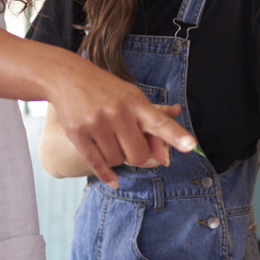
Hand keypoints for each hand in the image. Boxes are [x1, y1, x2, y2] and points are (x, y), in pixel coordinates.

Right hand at [49, 62, 195, 185]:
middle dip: (137, 155)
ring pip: (117, 161)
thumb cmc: (107, 91)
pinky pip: (97, 164)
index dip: (176, 136)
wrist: (68, 77)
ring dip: (117, 158)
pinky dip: (106, 175)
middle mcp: (118, 113)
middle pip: (138, 155)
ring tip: (110, 140)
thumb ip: (152, 125)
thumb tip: (165, 157)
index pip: (160, 122)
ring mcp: (96, 123)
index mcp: (136, 103)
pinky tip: (113, 181)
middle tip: (129, 142)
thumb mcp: (133, 98)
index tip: (191, 145)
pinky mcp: (77, 133)